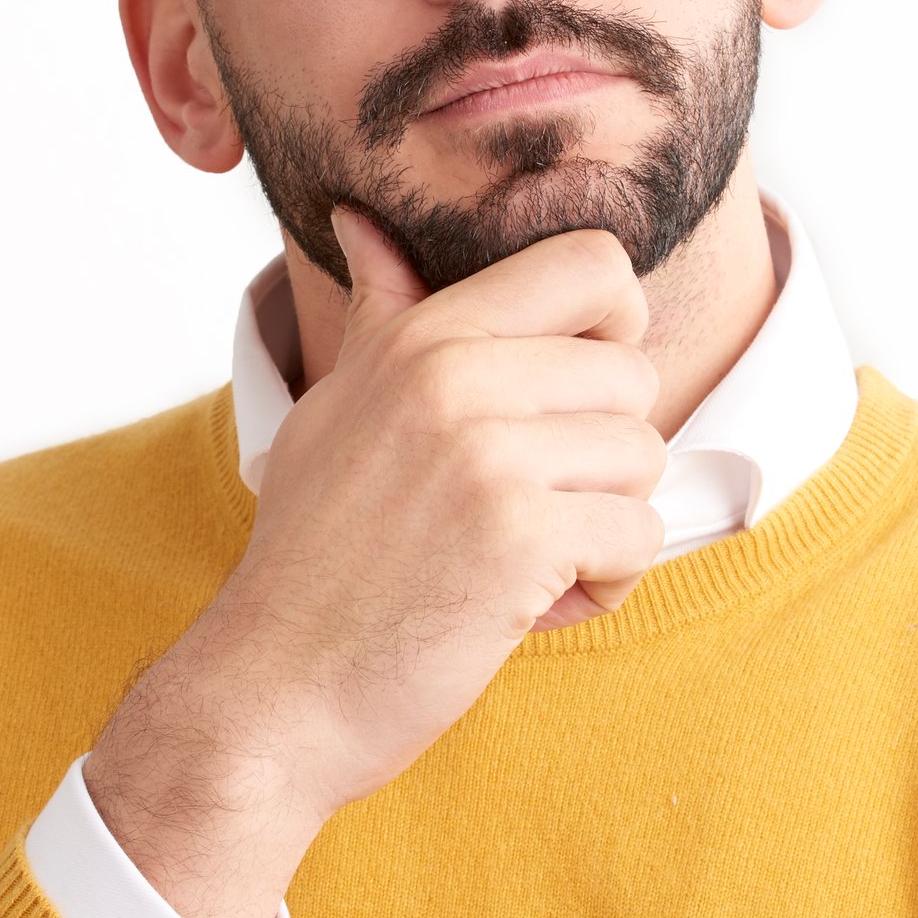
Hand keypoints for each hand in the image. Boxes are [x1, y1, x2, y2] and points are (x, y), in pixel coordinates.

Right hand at [82, 212, 665, 917]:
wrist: (272, 692)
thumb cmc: (312, 560)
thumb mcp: (333, 411)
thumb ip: (381, 318)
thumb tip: (363, 225)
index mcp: (421, 335)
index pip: (593, 264)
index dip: (615, 328)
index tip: (575, 397)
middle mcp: (453, 376)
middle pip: (634, 376)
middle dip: (603, 458)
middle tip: (526, 513)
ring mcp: (486, 452)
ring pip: (645, 459)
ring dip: (604, 527)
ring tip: (520, 564)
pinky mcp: (519, 535)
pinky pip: (639, 536)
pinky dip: (603, 585)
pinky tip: (527, 607)